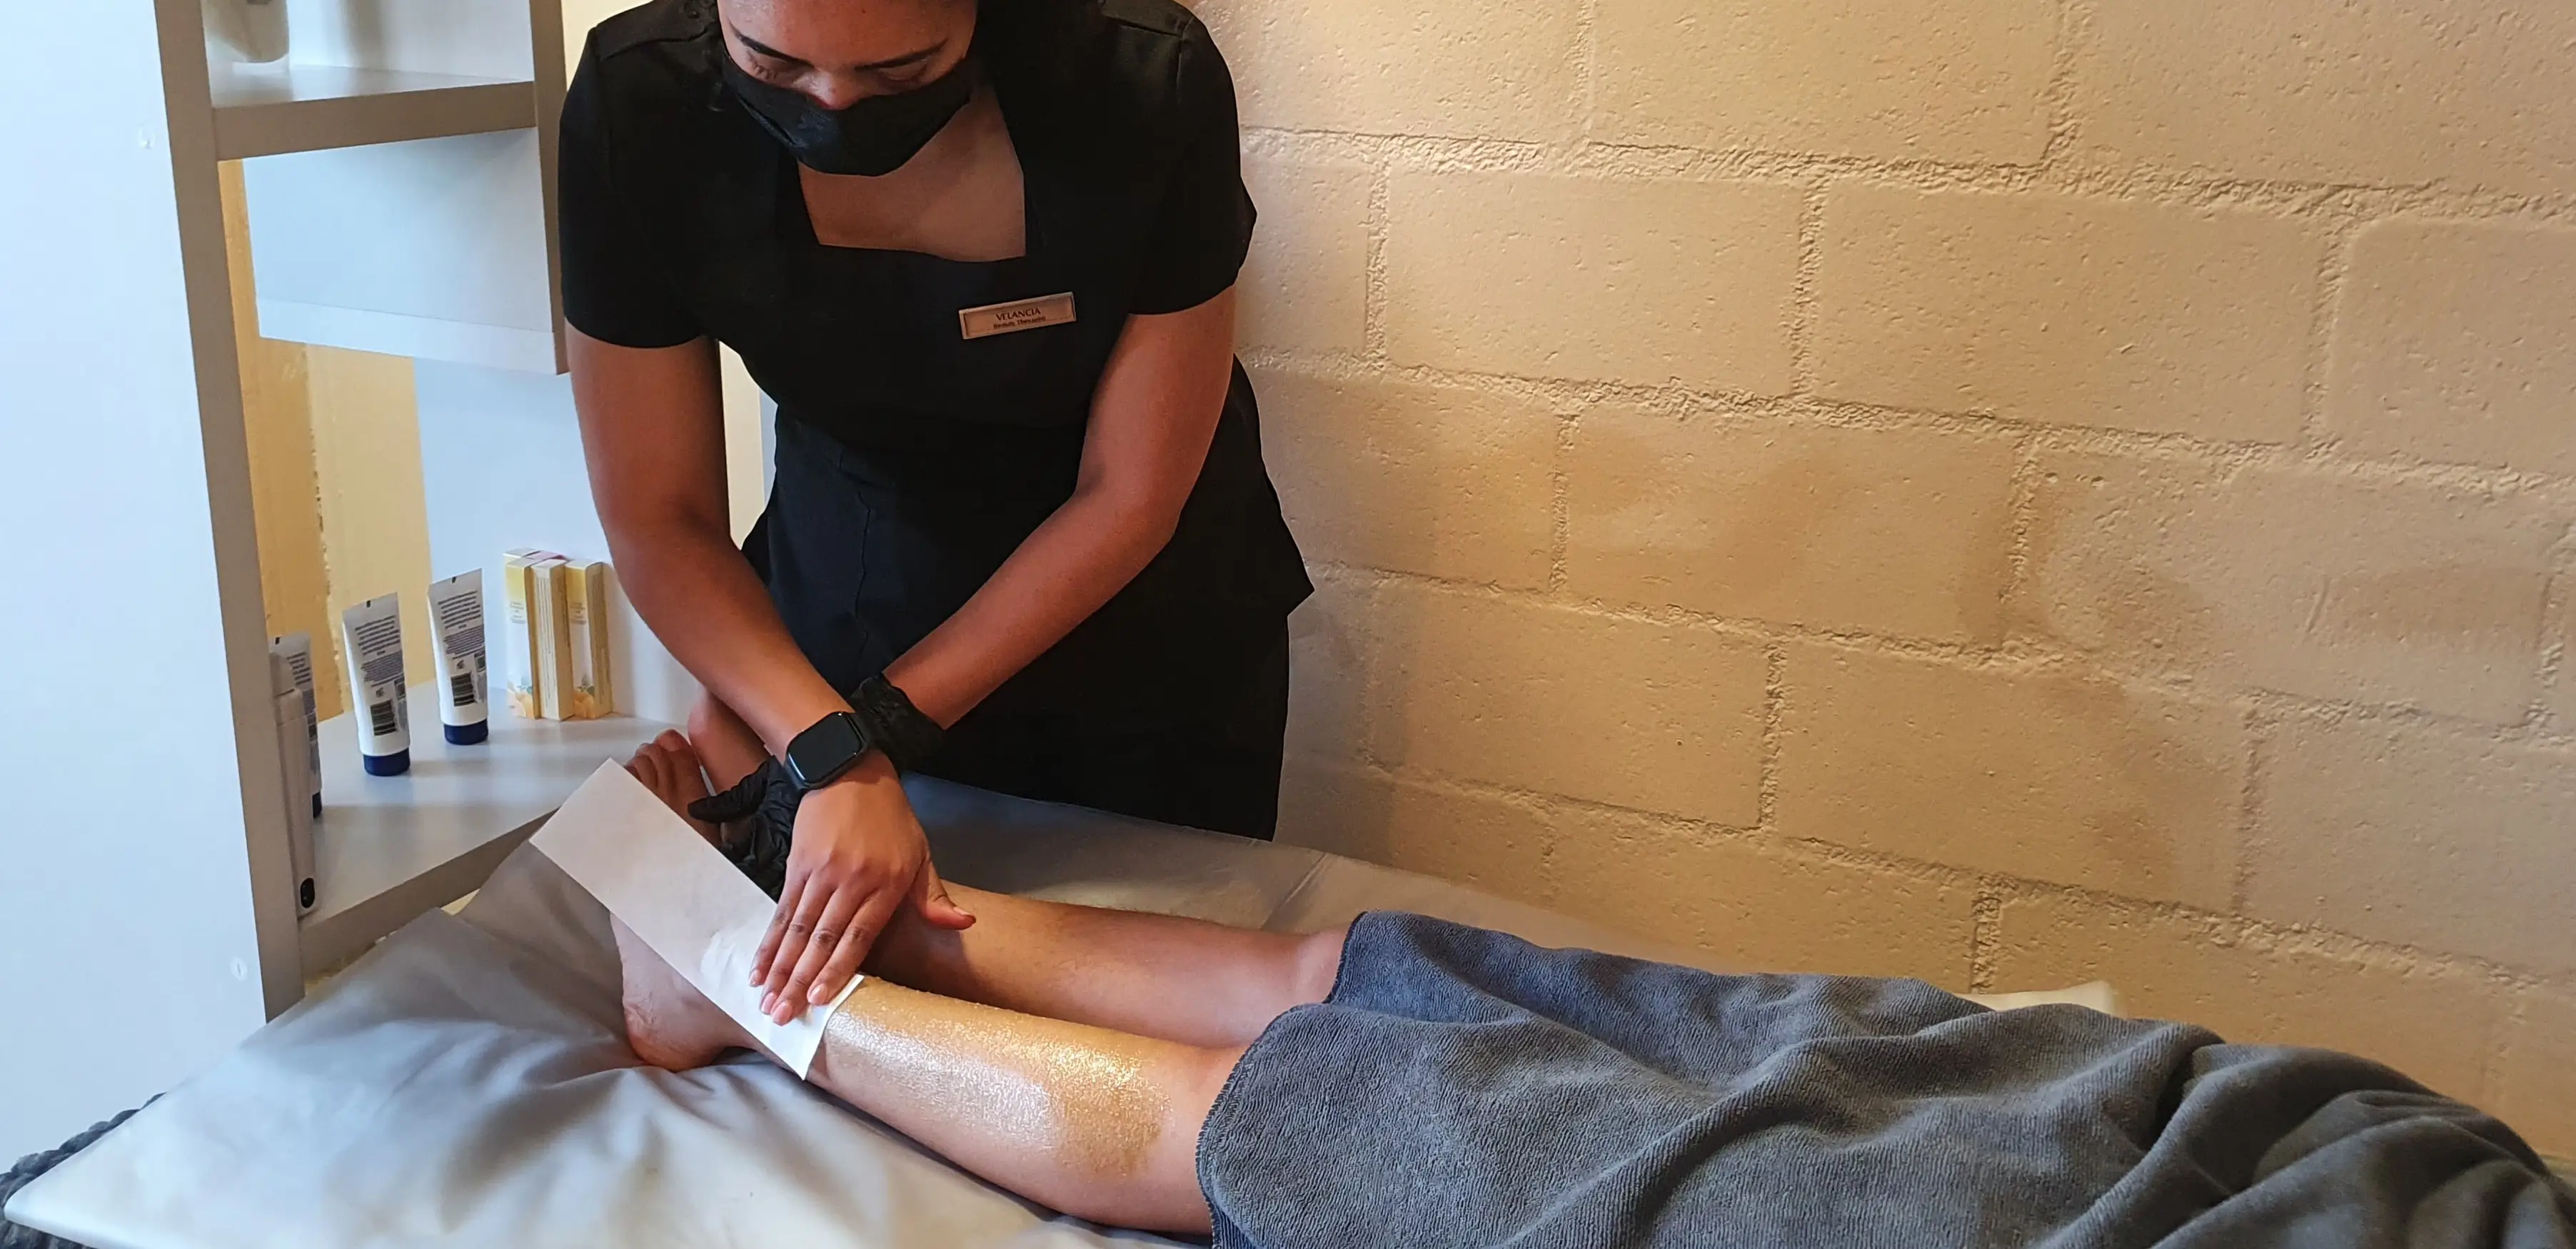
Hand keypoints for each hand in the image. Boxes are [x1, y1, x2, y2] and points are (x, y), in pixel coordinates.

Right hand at [753, 752, 973, 1021]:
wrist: (850, 771)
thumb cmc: (892, 819)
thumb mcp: (921, 854)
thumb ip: (934, 896)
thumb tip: (963, 923)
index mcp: (885, 884)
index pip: (858, 936)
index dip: (836, 969)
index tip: (819, 1000)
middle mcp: (850, 881)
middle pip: (822, 939)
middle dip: (799, 981)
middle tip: (781, 1016)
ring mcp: (820, 874)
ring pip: (797, 930)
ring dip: (779, 968)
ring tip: (765, 1001)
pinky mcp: (797, 866)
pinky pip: (782, 911)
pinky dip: (769, 942)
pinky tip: (758, 967)